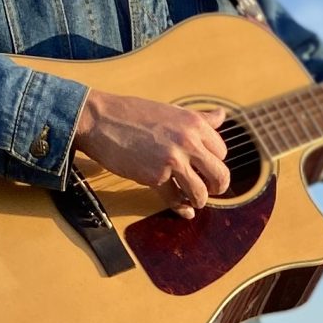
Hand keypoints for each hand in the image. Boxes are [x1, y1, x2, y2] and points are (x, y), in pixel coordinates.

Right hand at [73, 88, 230, 216]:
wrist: (101, 120)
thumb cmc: (133, 114)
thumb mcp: (172, 111)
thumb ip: (199, 118)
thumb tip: (222, 115)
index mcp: (195, 124)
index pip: (221, 151)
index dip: (214, 162)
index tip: (206, 168)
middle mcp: (188, 142)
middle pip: (220, 175)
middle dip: (216, 187)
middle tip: (208, 190)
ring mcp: (173, 161)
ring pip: (200, 192)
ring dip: (198, 201)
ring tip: (193, 200)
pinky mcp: (155, 177)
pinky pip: (175, 200)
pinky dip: (180, 208)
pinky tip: (184, 211)